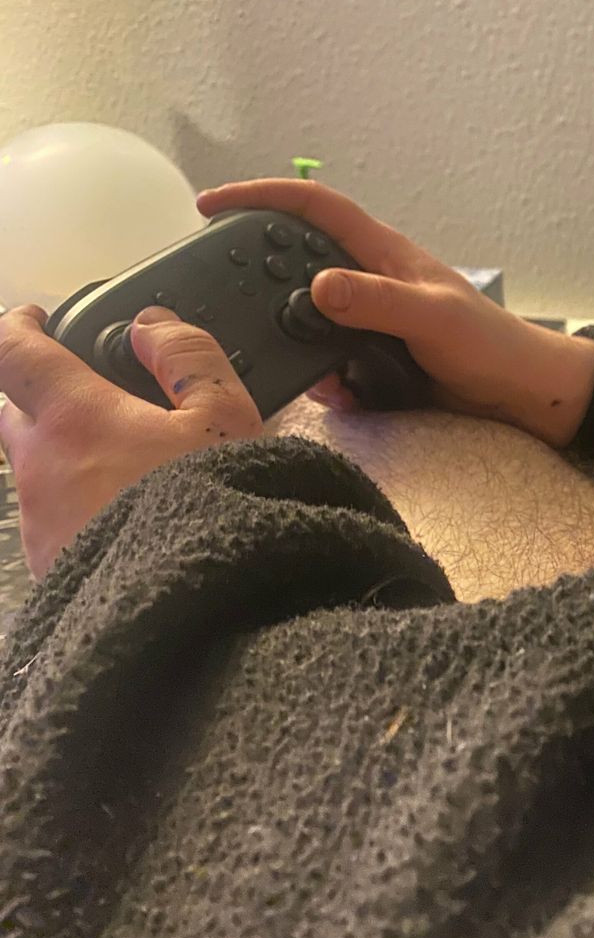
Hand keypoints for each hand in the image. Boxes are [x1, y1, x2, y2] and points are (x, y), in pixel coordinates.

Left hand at [0, 304, 262, 579]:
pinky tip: (126, 518)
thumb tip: (153, 324)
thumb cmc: (215, 509)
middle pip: (9, 413)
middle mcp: (39, 467)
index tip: (38, 319)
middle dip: (35, 395)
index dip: (20, 326)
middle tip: (83, 394)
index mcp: (75, 418)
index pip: (14, 352)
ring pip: (34, 470)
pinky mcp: (49, 569)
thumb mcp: (227, 420)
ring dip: (64, 457)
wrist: (199, 617)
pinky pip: (53, 520)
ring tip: (124, 468)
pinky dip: (78, 505)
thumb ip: (190, 360)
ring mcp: (39, 523)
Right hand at [194, 178, 593, 445]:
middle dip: (266, 289)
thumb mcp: (434, 317)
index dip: (262, 198)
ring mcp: (370, 324)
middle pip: (297, 270)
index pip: (314, 209)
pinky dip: (329, 384)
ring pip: (308, 327)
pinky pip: (331, 369)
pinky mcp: (374, 362)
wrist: (525, 397)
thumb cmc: (491, 344)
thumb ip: (377, 301)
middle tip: (235, 312)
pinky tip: (343, 396)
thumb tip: (318, 287)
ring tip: (307, 371)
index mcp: (384, 255)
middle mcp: (370, 283)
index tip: (210, 205)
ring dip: (299, 349)